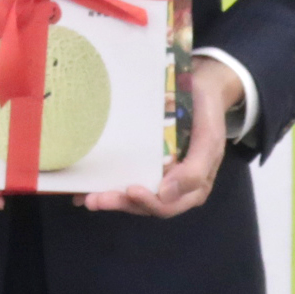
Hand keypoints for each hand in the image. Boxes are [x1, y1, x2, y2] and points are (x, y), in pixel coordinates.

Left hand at [76, 55, 240, 217]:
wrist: (201, 88)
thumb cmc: (206, 115)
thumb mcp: (209, 140)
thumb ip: (195, 170)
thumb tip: (165, 195)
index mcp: (192, 187)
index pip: (167, 205)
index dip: (148, 203)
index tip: (130, 190)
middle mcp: (172, 186)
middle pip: (144, 204)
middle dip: (120, 203)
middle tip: (95, 200)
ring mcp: (155, 173)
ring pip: (131, 194)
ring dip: (110, 197)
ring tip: (86, 197)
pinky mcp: (142, 159)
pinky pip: (124, 174)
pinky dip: (106, 181)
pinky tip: (85, 183)